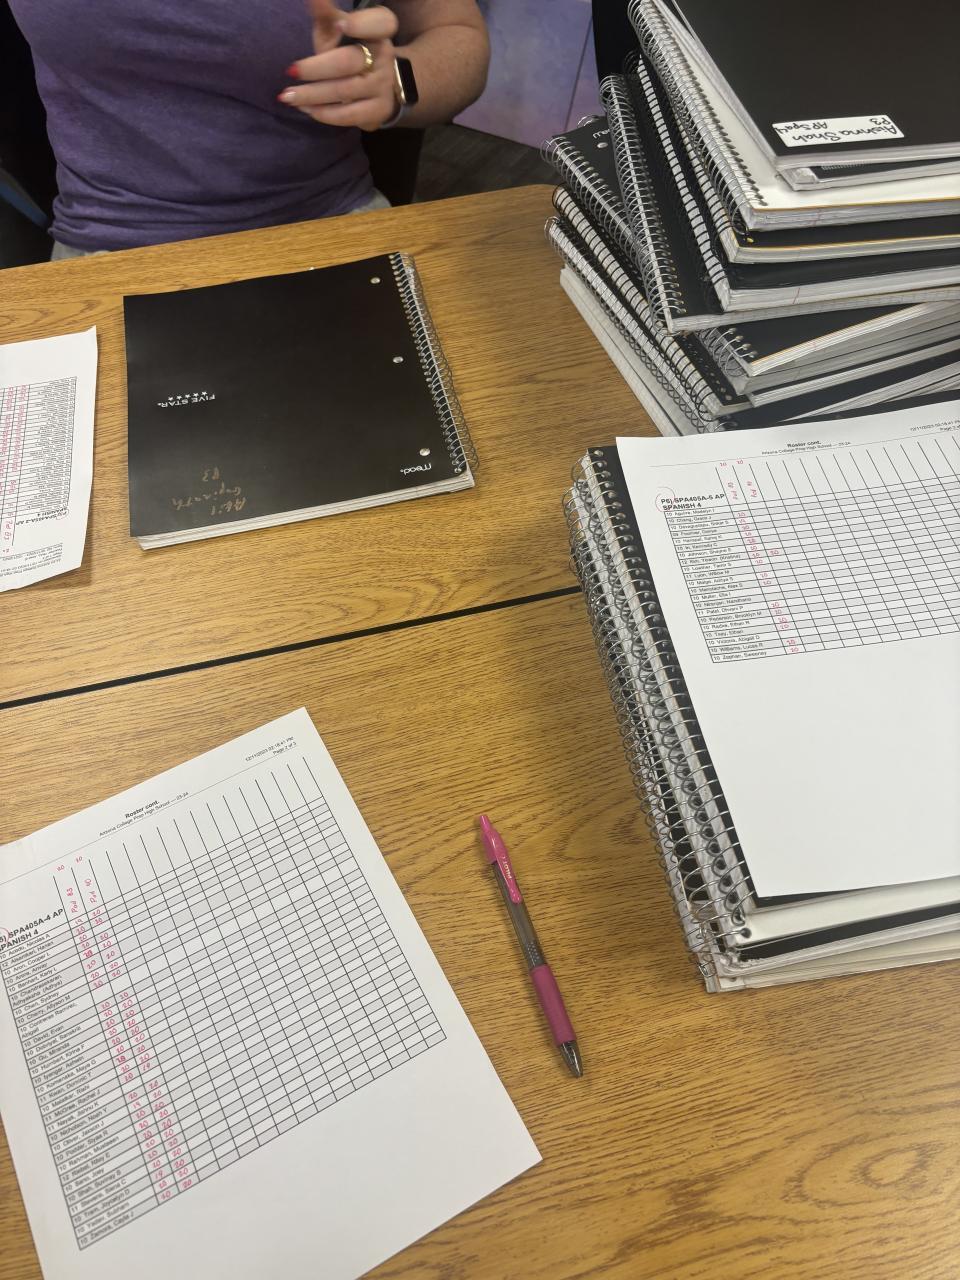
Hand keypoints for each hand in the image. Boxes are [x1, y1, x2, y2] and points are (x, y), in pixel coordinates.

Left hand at [278, 0, 400, 131]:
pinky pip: (349, 115)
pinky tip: (306, 109)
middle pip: (348, 61)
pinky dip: (324, 113)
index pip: (379, 23)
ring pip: (345, 91)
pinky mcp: (379, 111)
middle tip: (290, 71)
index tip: (341, 24)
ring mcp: (383, 86)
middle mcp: (385, 56)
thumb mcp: (338, 29)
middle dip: (316, 68)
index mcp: (378, 30)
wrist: (378, 85)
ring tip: (288, 96)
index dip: (360, 25)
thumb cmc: (350, 50)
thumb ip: (325, 13)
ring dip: (312, 95)